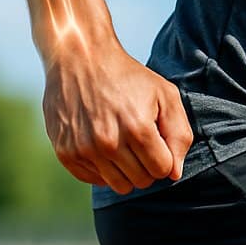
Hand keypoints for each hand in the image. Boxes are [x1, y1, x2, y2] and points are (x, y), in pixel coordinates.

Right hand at [42, 39, 194, 192]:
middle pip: (141, 181)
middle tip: (142, 142)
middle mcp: (109, 143)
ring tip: (125, 144)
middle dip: (148, 165)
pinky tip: (105, 145)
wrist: (81, 58)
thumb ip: (179, 135)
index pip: (162, 170)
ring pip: (118, 186)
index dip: (165, 158)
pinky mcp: (65, 153)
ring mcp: (84, 150)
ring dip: (127, 170)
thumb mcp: (166, 95)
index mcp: (138, 129)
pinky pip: (94, 180)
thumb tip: (174, 173)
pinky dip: (104, 169)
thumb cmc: (129, 77)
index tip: (158, 141)